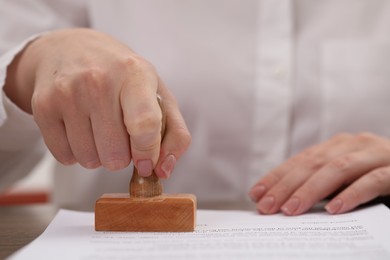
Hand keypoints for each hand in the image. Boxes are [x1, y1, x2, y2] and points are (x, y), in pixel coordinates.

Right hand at [4, 28, 190, 176]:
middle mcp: (98, 80)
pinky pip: (65, 157)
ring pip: (89, 160)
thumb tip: (162, 170)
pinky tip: (81, 129)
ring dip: (99, 155)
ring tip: (100, 129)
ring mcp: (67, 93)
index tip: (146, 162)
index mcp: (134, 73)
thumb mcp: (159, 95)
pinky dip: (77, 153)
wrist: (71, 50)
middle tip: (121, 134)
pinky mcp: (43, 106)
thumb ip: (175, 134)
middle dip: (123, 155)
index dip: (147, 153)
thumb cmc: (123, 78)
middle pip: (115, 154)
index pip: (144, 125)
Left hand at [248, 133, 389, 214]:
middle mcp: (353, 144)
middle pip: (313, 164)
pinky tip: (335, 209)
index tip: (255, 193)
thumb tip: (285, 201)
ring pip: (338, 169)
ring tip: (292, 210)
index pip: (300, 160)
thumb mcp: (346, 177)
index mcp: (338, 145)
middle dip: (286, 185)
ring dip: (312, 190)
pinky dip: (353, 194)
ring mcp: (377, 153)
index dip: (276, 176)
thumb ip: (323, 183)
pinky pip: (374, 180)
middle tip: (267, 206)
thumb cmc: (379, 176)